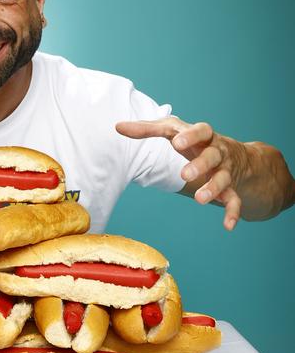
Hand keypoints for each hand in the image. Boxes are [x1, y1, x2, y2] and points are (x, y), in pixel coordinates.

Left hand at [116, 116, 245, 230]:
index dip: (190, 136)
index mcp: (203, 134)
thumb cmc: (192, 139)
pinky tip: (227, 226)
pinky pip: (234, 200)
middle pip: (213, 156)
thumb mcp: (172, 129)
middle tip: (184, 175)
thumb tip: (118, 126)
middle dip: (201, 165)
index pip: (200, 131)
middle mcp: (217, 151)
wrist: (232, 153)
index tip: (177, 142)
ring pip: (223, 178)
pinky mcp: (230, 187)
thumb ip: (147, 128)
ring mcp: (225, 170)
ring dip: (213, 189)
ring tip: (200, 199)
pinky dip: (232, 212)